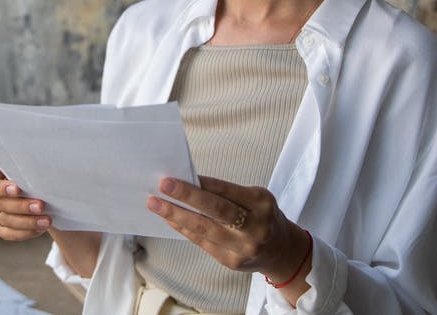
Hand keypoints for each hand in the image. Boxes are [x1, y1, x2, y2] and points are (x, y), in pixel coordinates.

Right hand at [0, 164, 50, 240]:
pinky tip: (41, 228)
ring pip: (6, 221)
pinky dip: (26, 232)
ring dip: (28, 222)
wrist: (39, 190)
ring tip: (46, 220)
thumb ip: (27, 172)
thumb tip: (37, 179)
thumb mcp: (28, 168)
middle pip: (0, 204)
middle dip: (22, 206)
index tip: (18, 189)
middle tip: (41, 206)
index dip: (0, 188)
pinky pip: (10, 234)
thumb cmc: (31, 173)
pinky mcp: (2, 228)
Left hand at [147, 176, 312, 289]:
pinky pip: (202, 242)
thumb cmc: (262, 216)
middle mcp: (255, 227)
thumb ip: (226, 193)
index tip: (176, 175)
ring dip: (176, 215)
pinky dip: (183, 229)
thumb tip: (187, 183)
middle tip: (162, 185)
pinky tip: (169, 218)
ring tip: (155, 203)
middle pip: (217, 210)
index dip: (200, 183)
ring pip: (205, 229)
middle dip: (186, 197)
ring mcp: (243, 247)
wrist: (281, 251)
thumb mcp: (254, 198)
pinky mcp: (231, 262)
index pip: (226, 191)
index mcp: (261, 204)